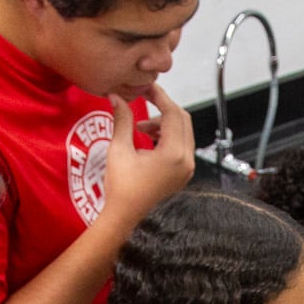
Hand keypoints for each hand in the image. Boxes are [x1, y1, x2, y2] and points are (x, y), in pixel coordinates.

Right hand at [101, 84, 192, 228]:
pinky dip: (168, 136)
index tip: (146, 87)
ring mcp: (187, 169)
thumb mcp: (119, 149)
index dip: (160, 96)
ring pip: (183, 132)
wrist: (125, 217)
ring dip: (165, 123)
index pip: (173, 113)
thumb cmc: (120, 187)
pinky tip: (148, 139)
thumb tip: (116, 96)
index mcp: (173, 154)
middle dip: (164, 107)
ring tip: (142, 127)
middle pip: (182, 120)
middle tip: (145, 99)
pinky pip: (181, 146)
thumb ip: (122, 120)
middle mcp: (186, 161)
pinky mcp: (183, 174)